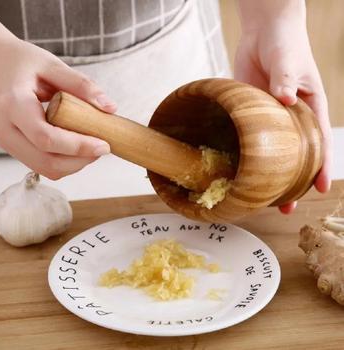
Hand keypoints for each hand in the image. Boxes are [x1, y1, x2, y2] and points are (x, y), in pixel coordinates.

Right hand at [0, 22, 115, 179]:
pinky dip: (64, 162)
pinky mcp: (15, 147)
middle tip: (102, 148)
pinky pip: (41, 165)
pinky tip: (77, 147)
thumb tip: (110, 107)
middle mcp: (5, 129)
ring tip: (92, 147)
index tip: (104, 144)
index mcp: (13, 105)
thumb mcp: (51, 65)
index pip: (47, 138)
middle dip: (80, 161)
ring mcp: (7, 141)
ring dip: (74, 164)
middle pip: (46, 162)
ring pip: (45, 168)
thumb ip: (81, 85)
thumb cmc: (20, 62)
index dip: (79, 147)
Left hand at [234, 1, 331, 213]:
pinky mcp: (250, 113)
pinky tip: (239, 170)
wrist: (262, 32)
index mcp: (309, 108)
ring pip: (271, 152)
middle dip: (292, 181)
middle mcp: (290, 118)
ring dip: (267, 174)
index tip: (321, 190)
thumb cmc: (286, 43)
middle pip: (295, 156)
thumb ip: (287, 78)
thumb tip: (285, 99)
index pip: (319, 142)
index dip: (322, 167)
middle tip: (286, 207)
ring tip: (261, 198)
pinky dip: (246, 155)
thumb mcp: (290, 60)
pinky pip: (249, 138)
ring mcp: (269, 118)